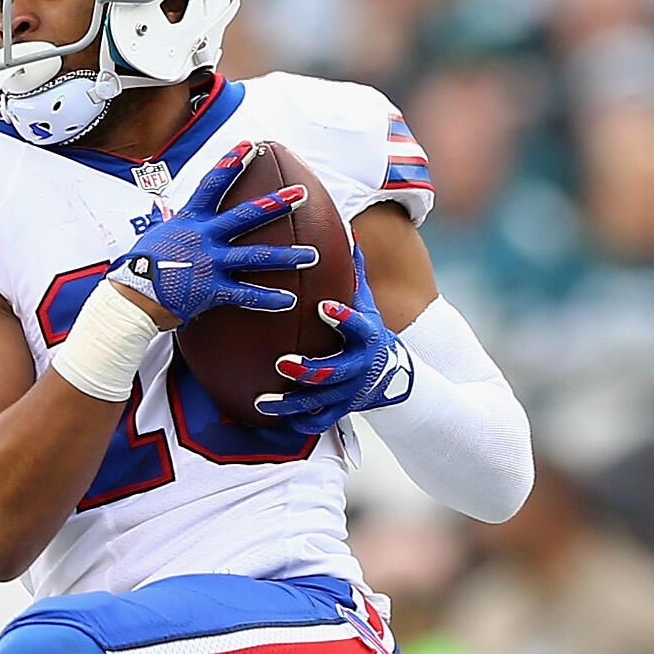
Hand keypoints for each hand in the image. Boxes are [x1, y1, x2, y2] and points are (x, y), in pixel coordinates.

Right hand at [115, 142, 316, 327]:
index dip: (232, 162)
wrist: (132, 299)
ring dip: (286, 256)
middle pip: (246, 215)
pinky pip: (246, 294)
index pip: (213, 183)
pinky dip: (268, 298)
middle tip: (301, 195)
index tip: (251, 146)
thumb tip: (165, 211)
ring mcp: (210, 263)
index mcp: (190, 220)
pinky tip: (289, 300)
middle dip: (277, 204)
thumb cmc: (140, 268)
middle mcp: (204, 237)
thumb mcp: (155, 237)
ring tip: (311, 256)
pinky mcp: (213, 291)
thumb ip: (168, 223)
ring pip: (255, 256)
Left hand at [254, 269, 413, 433]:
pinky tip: (275, 421)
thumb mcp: (366, 301)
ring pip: (320, 402)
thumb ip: (353, 271)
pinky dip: (300, 424)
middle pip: (336, 371)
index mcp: (367, 335)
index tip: (324, 307)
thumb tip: (346, 230)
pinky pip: (319, 422)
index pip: (359, 326)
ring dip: (292, 404)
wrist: (390, 375)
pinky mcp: (341, 410)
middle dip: (310, 370)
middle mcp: (359, 367)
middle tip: (283, 364)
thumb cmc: (367, 329)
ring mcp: (349, 392)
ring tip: (263, 402)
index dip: (344, 318)